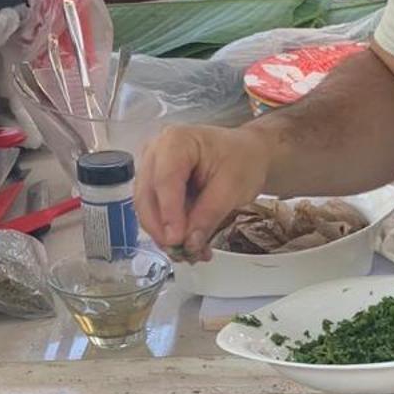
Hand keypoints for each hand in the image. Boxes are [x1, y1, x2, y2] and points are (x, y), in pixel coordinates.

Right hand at [135, 124, 274, 259]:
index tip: (177, 239)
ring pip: (147, 209)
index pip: (165, 180)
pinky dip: (169, 231)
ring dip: (165, 235)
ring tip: (191, 252)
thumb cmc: (242, 159)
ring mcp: (152, 168)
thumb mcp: (232, 187)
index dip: (169, 213)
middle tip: (182, 252)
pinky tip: (189, 244)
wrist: (246, 154)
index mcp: (176, 141)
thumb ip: (208, 215)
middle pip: (147, 196)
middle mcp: (156, 152)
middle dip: (162, 229)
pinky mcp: (155, 185)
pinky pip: (155, 212)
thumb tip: (189, 242)